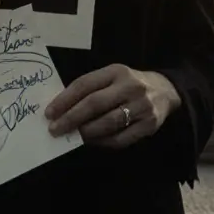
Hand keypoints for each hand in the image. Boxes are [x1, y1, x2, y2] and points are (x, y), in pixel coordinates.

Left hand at [44, 64, 180, 149]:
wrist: (165, 91)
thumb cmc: (128, 84)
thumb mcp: (111, 77)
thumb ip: (90, 89)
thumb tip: (61, 109)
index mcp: (116, 71)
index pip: (85, 84)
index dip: (64, 99)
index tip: (49, 113)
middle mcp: (130, 87)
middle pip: (95, 104)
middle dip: (71, 118)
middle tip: (55, 129)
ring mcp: (142, 107)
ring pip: (108, 123)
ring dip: (86, 132)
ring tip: (72, 136)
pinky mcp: (149, 126)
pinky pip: (121, 138)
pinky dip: (103, 142)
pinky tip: (92, 142)